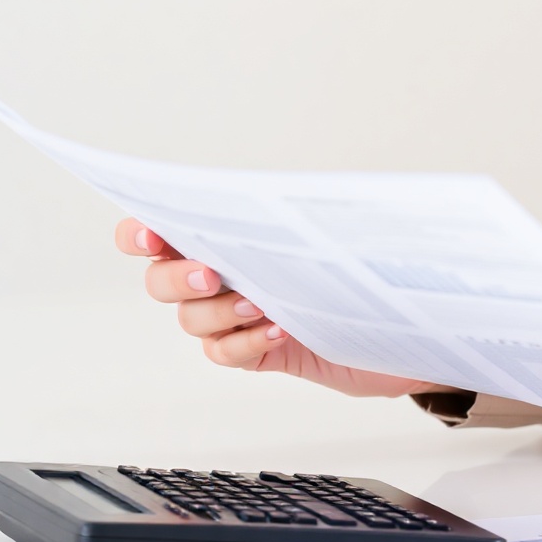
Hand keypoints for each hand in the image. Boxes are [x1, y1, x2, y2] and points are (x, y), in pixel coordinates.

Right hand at [116, 218, 450, 399]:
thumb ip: (306, 205)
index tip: (150, 235)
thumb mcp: (341, 225)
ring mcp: (237, 316)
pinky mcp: (259, 350)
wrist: (401, 320)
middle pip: (162, 281)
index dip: (140, 232)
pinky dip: (245, 341)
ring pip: (192, 319)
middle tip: (210, 275)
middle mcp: (223, 275)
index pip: (163, 232)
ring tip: (256, 303)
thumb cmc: (365, 264)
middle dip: (176, 276)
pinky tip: (277, 328)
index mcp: (230, 234)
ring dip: (218, 312)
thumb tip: (294, 188)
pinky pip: (226, 352)